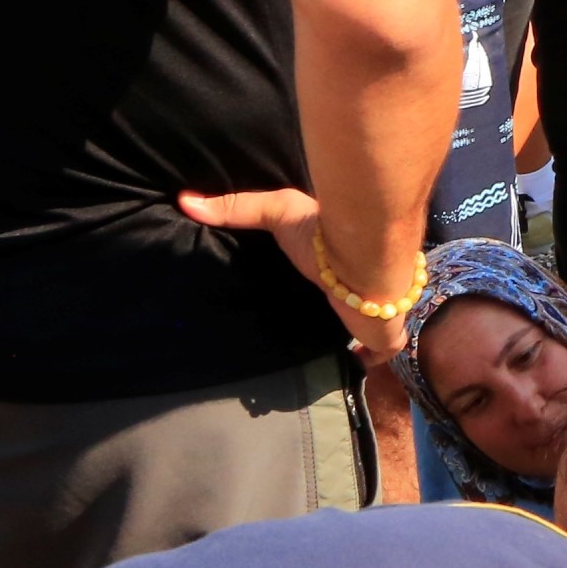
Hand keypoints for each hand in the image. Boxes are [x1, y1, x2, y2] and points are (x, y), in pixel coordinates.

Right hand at [178, 186, 402, 364]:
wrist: (367, 260)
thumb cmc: (324, 236)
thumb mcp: (277, 211)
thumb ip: (236, 207)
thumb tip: (182, 200)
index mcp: (336, 263)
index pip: (325, 278)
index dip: (315, 286)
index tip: (290, 298)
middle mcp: (356, 288)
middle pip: (344, 306)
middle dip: (330, 316)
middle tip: (297, 334)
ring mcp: (373, 316)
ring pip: (363, 333)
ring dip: (348, 339)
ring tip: (317, 359)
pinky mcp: (384, 339)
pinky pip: (376, 357)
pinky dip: (366, 362)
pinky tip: (349, 367)